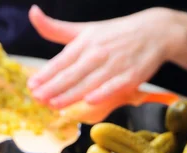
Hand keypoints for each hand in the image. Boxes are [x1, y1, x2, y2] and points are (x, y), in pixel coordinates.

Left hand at [28, 6, 183, 107]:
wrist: (155, 31)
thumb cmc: (115, 34)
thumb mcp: (85, 30)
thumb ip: (56, 29)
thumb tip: (33, 13)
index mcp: (85, 42)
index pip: (61, 61)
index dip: (46, 74)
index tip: (31, 85)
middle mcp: (97, 52)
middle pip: (72, 73)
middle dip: (53, 87)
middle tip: (37, 98)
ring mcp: (115, 64)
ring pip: (89, 82)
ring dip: (71, 94)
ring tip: (53, 104)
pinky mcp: (131, 75)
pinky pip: (115, 85)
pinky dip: (103, 92)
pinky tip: (90, 100)